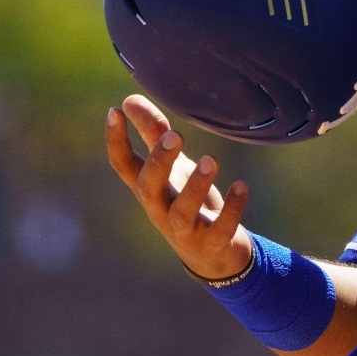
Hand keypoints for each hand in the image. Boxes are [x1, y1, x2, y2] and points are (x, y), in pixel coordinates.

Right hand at [104, 95, 251, 280]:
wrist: (214, 255)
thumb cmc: (186, 202)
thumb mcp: (171, 169)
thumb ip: (153, 135)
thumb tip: (129, 100)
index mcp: (149, 189)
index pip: (123, 166)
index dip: (115, 141)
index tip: (115, 112)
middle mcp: (160, 209)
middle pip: (148, 188)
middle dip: (160, 162)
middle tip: (176, 135)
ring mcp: (185, 230)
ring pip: (182, 212)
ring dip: (196, 186)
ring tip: (210, 160)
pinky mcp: (212, 243)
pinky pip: (220, 229)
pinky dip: (231, 208)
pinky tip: (241, 185)